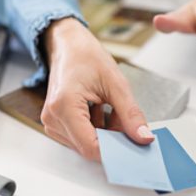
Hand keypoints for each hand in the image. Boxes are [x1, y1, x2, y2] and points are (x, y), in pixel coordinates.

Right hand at [41, 18, 153, 161]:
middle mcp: (53, 117)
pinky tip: (100, 109)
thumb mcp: (116, 84)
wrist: (69, 45)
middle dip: (112, 139)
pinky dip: (97, 127)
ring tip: (107, 107)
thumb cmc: (87, 57)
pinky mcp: (56, 122)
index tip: (134, 147)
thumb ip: (131, 114)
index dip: (115, 151)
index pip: (90, 147)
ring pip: (86, 143)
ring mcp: (52, 121)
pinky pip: (81, 135)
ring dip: (105, 132)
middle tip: (125, 119)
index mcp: (64, 105)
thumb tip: (143, 137)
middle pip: (89, 146)